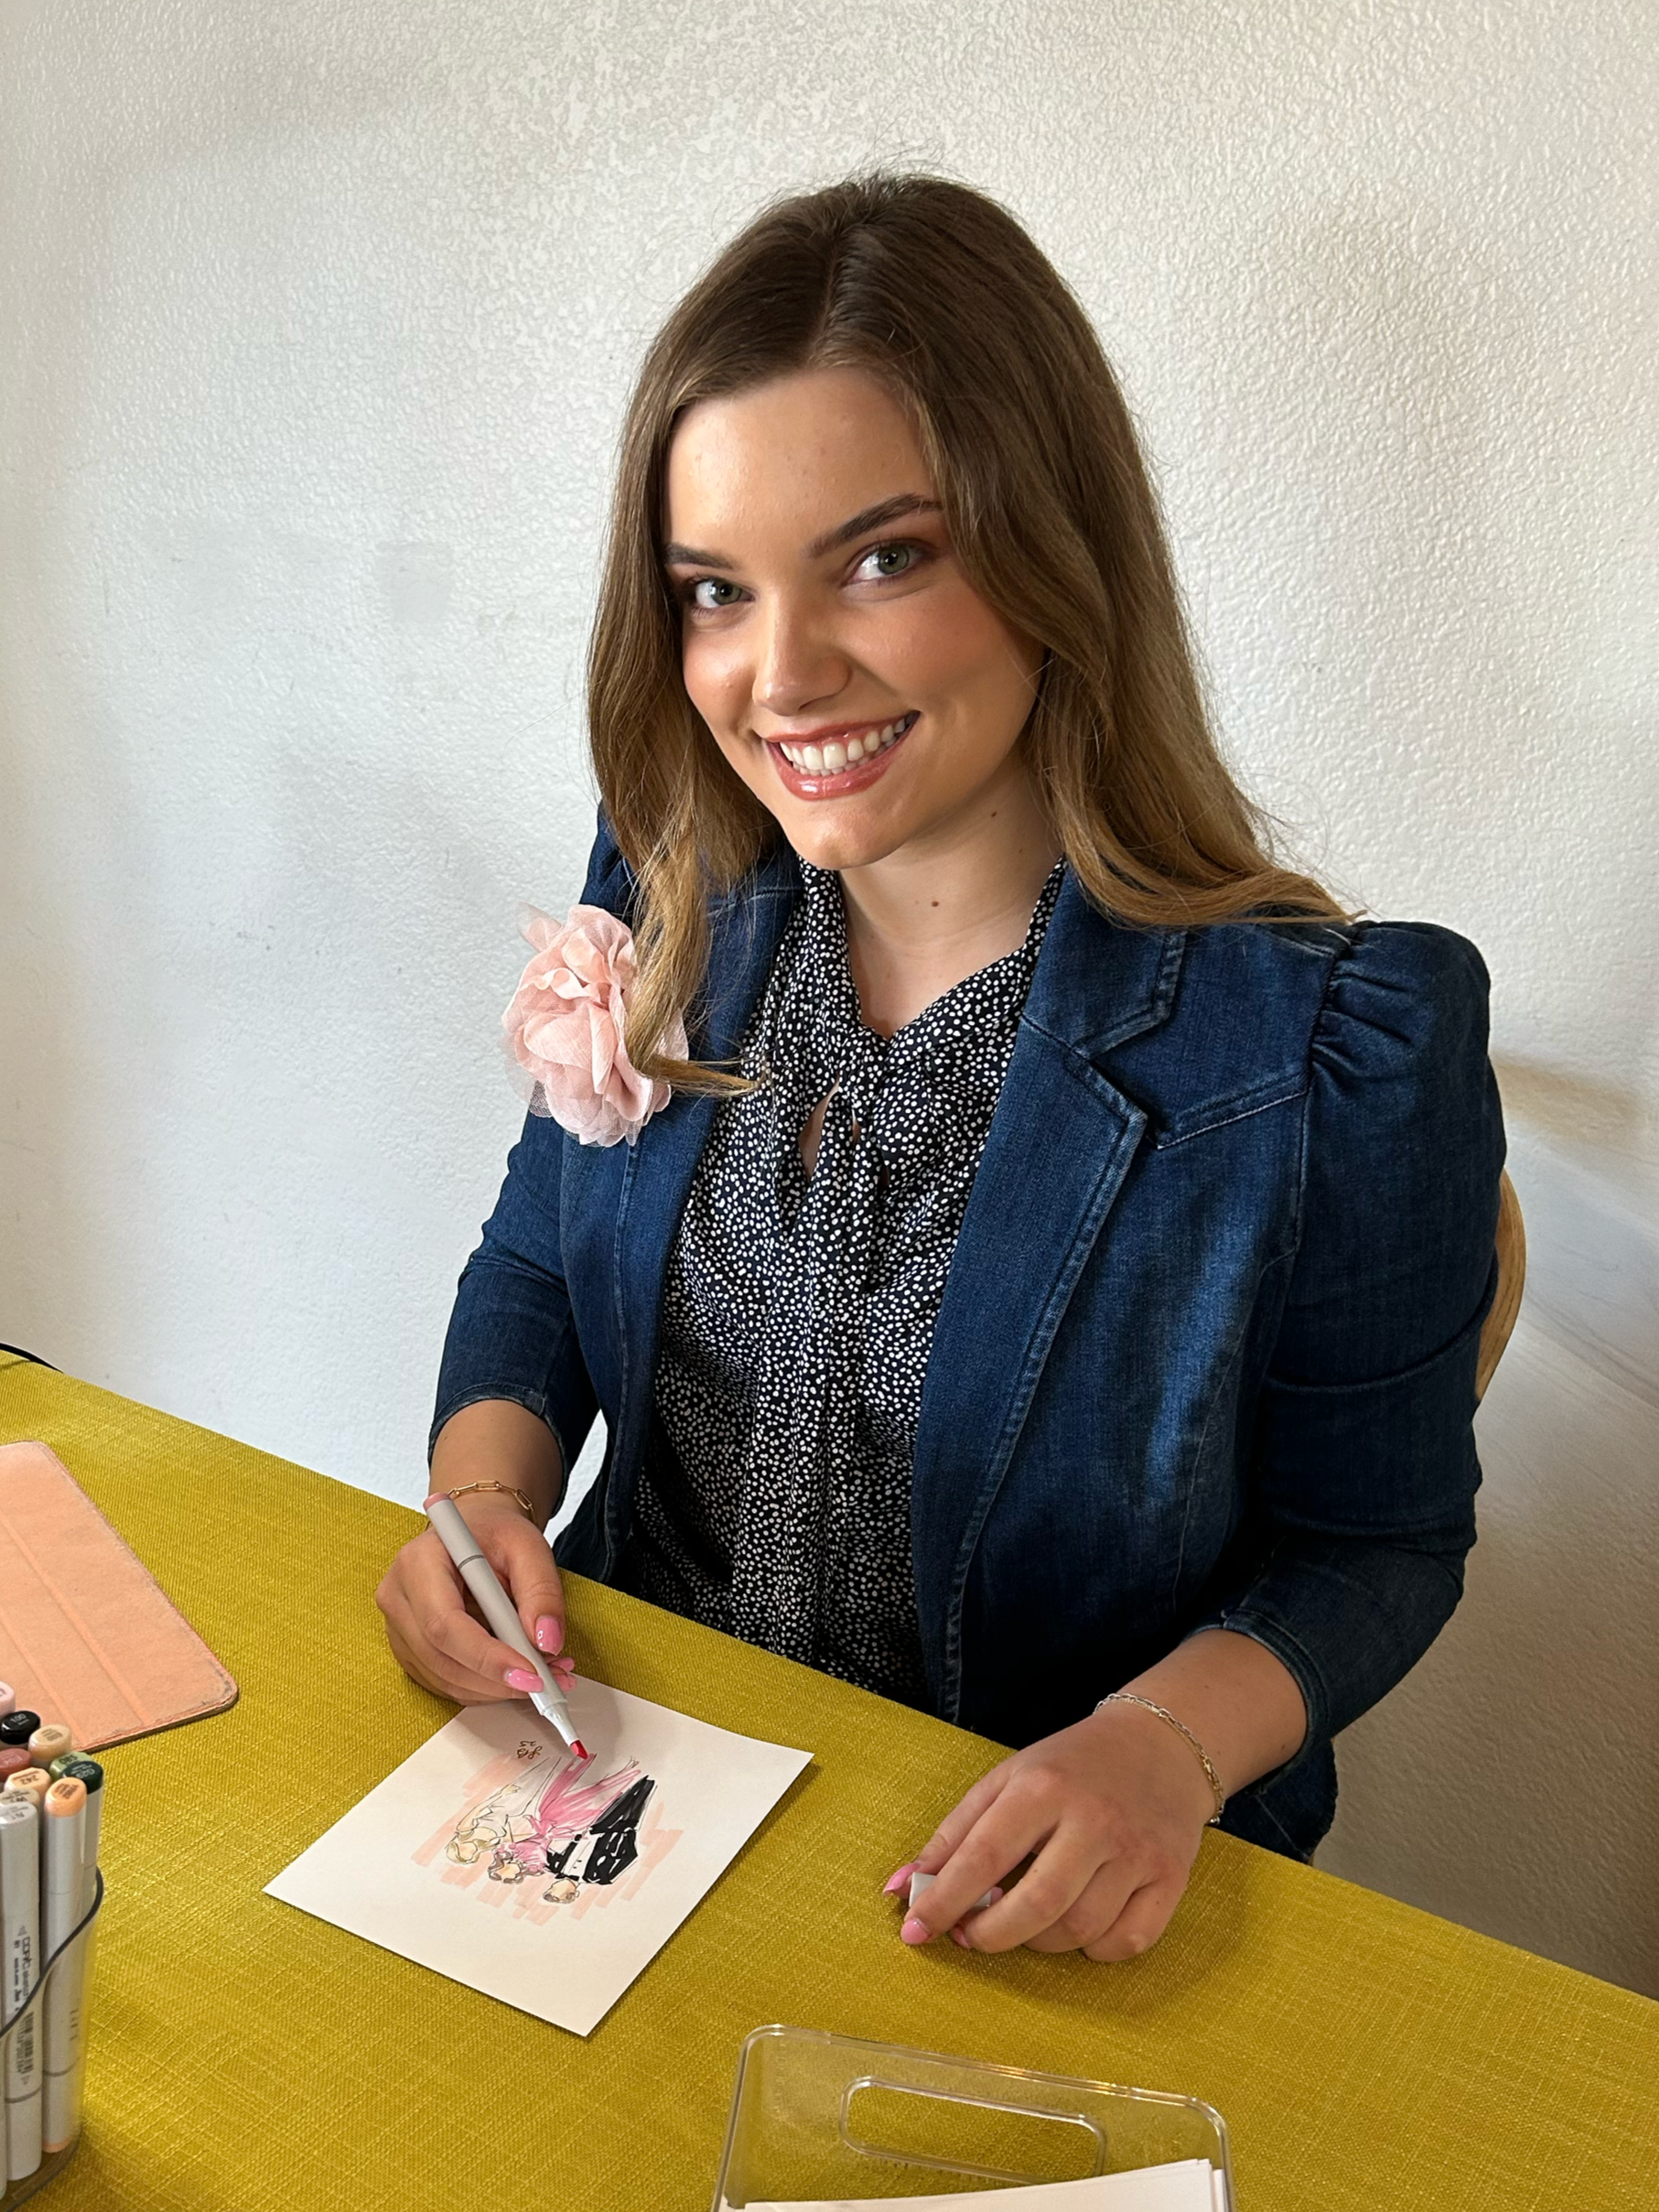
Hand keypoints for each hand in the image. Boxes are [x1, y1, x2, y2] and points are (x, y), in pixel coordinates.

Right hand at [375, 1492, 574, 1706]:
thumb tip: (547, 1642)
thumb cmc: (496, 1534)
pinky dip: (485, 1687)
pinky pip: (445, 1682)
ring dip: (496, 1688)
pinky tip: (517, 1675)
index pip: (443, 1624)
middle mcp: (398, 1597)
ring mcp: (398, 1627)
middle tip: (548, 1680)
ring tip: (544, 1674)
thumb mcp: (529, 1547)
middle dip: (498, 1679)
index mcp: (418, 1562)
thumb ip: (542, 1591)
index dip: (486, 1657)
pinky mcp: (410, 1649)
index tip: (530, 1673)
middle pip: (441, 1658)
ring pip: (444, 1678)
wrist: (475, 1533)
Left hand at [887, 1702, 1216, 1960]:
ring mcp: (1137, 1851)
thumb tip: (898, 1889)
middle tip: (970, 1936)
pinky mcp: (1171, 1878)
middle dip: (990, 1936)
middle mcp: (1094, 1819)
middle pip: (1035, 1906)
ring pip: (1079, 1932)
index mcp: (1044, 1787)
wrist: (1160, 1747)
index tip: (913, 1931)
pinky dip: (1095, 1949)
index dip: (943, 1902)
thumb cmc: (1070, 1768)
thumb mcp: (1006, 1781)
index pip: (983, 1857)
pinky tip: (1079, 1926)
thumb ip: (953, 1835)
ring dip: (1038, 1943)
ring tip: (1025, 1921)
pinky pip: (1127, 1942)